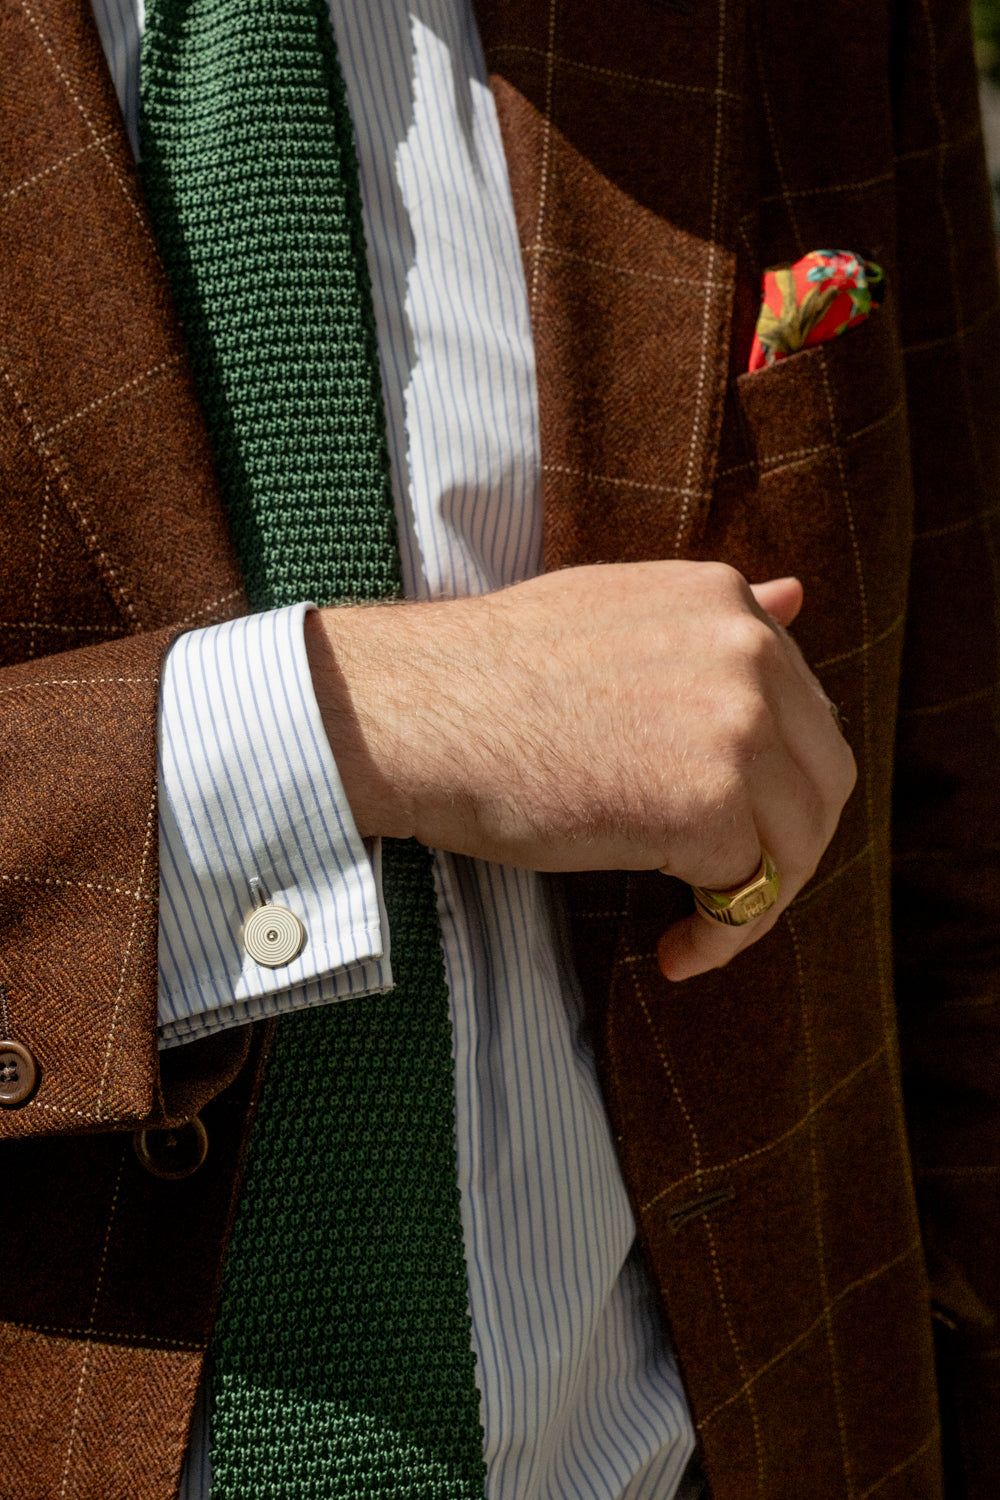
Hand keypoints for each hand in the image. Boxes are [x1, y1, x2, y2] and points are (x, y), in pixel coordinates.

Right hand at [305, 561, 855, 979]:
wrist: (412, 716)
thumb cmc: (486, 680)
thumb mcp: (614, 614)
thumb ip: (709, 622)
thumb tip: (800, 594)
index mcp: (725, 601)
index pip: (801, 710)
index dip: (772, 784)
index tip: (725, 829)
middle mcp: (749, 652)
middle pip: (824, 777)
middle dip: (786, 845)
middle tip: (724, 889)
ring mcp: (736, 726)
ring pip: (800, 840)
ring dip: (757, 900)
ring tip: (693, 929)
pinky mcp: (708, 804)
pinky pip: (750, 895)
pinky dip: (720, 939)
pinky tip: (671, 951)